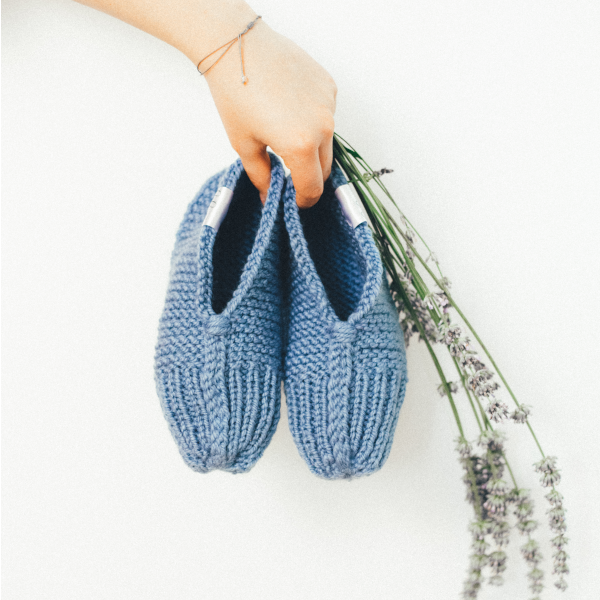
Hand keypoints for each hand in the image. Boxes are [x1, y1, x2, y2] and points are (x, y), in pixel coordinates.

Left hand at [204, 20, 336, 207]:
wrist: (238, 48)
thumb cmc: (235, 95)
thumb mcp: (244, 145)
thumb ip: (262, 177)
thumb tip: (269, 197)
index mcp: (301, 145)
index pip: (313, 188)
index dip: (303, 201)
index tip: (295, 202)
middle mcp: (322, 126)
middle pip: (325, 168)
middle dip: (308, 176)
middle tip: (289, 174)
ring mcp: (329, 105)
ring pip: (328, 141)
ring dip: (312, 147)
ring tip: (285, 134)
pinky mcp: (329, 86)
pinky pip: (327, 115)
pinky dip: (313, 121)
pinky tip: (291, 110)